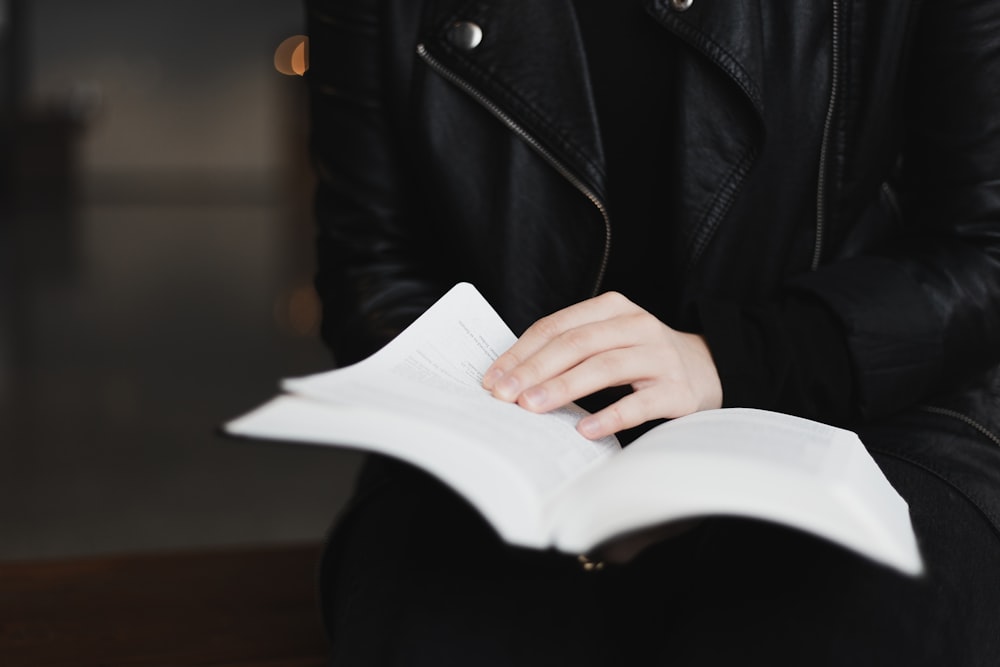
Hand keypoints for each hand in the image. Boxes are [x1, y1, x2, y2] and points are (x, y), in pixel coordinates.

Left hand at [482, 292, 722, 438]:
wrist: (710, 368)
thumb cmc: (643, 358)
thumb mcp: (608, 340)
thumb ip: (569, 350)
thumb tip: (512, 379)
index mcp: (612, 308)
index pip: (556, 327)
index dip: (521, 352)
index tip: (493, 378)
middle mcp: (636, 326)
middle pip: (576, 344)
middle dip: (534, 370)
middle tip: (505, 395)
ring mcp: (659, 356)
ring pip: (603, 367)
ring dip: (563, 387)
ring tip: (532, 407)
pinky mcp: (678, 390)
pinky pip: (639, 403)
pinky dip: (609, 415)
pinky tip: (583, 430)